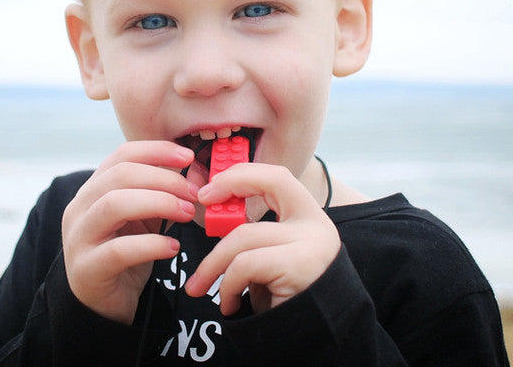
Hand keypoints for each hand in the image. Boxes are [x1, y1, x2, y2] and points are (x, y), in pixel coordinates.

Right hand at [61, 141, 196, 323]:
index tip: (188, 156)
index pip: (122, 155)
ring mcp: (79, 237)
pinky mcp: (87, 269)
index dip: (157, 150)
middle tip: (194, 193)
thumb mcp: (144, 216)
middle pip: (120, 175)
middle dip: (164, 179)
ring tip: (186, 214)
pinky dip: (151, 244)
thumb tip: (195, 174)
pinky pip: (119, 250)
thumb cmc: (126, 251)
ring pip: (114, 204)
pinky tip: (172, 246)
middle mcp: (81, 207)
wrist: (104, 302)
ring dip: (159, 203)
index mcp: (94, 188)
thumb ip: (161, 194)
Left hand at [184, 163, 339, 314]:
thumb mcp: (271, 260)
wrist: (318, 344)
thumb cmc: (285, 302)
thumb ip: (255, 234)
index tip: (212, 188)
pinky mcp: (300, 267)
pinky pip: (246, 264)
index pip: (278, 176)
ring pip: (245, 233)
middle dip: (229, 189)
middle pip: (269, 184)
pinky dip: (228, 285)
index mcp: (310, 218)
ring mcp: (312, 244)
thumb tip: (217, 212)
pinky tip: (230, 305)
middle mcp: (317, 225)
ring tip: (201, 286)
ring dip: (213, 263)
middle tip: (201, 206)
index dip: (243, 173)